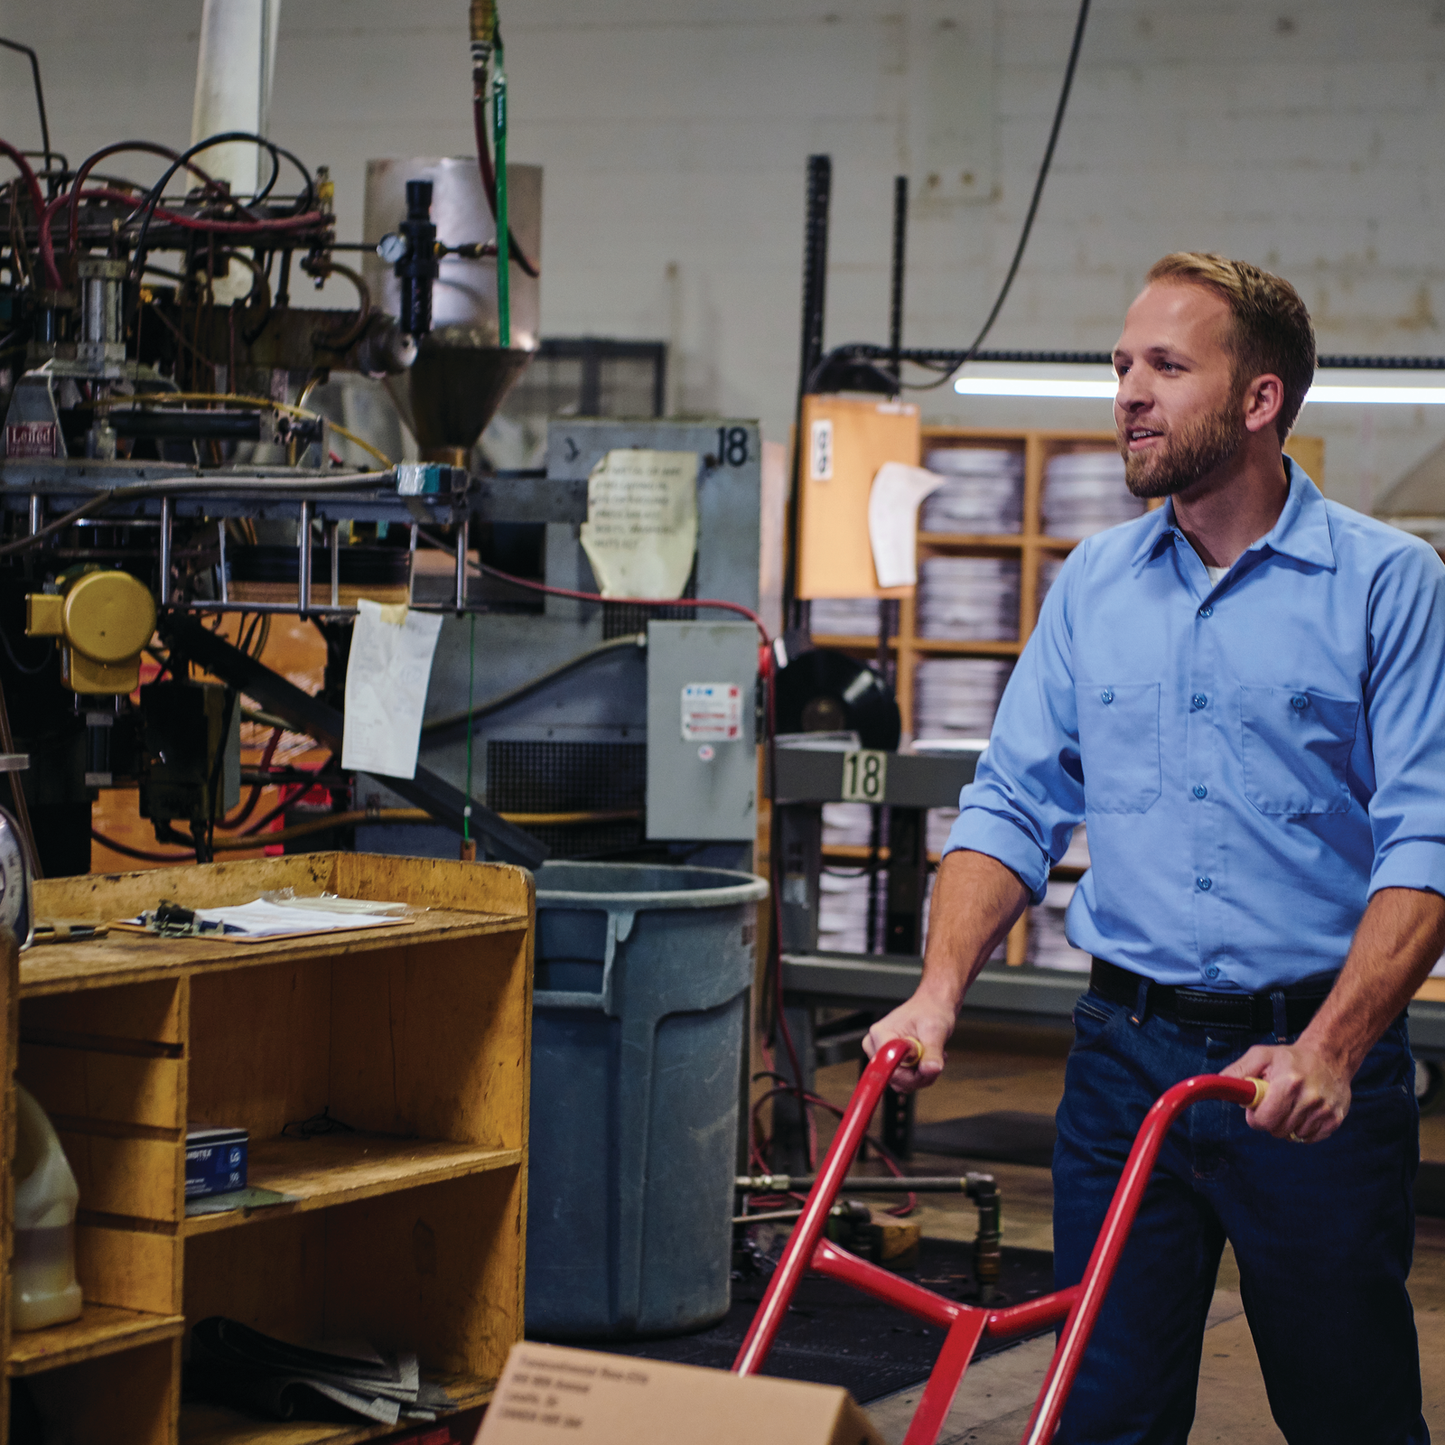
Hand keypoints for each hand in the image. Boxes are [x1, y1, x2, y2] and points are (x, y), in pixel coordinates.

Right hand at [863, 995, 954, 1093]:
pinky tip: (926, 1060)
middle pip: (893, 1078)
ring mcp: (881, 1054)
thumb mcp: (935, 1030)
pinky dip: (919, 1075)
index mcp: (880, 1034)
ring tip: (931, 1057)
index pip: (888, 1068)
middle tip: (934, 1060)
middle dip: (919, 1076)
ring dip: (921, 1076)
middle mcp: (875, 1045)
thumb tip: (931, 1069)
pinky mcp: (889, 1061)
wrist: (932, 1007)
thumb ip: (932, 1052)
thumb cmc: (931, 1011)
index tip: (926, 1066)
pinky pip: (903, 1080)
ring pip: (899, 1082)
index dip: (910, 1074)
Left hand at [1221, 1040, 1351, 1142]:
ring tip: (1290, 1105)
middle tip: (1273, 1104)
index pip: (1265, 1119)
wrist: (1329, 1057)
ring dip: (1287, 1125)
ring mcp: (1324, 1111)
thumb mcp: (1260, 1056)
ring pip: (1293, 1136)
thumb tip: (1221, 1087)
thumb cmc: (1291, 1058)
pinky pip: (1309, 1138)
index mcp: (1288, 1083)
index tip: (1256, 1108)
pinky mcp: (1335, 1120)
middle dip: (1269, 1121)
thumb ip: (1238, 1071)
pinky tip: (1302, 1112)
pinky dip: (1302, 1130)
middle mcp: (1309, 1099)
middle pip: (1278, 1130)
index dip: (1255, 1117)